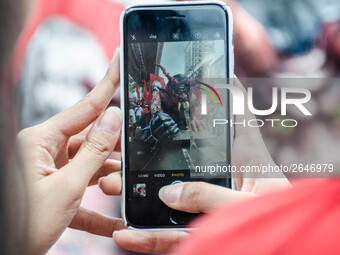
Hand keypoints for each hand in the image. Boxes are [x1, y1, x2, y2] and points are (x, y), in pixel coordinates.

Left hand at [15, 48, 125, 253]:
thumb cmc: (24, 225)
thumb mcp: (66, 186)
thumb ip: (94, 151)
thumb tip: (113, 119)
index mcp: (41, 140)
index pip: (84, 107)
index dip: (107, 83)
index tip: (119, 62)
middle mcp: (46, 151)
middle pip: (91, 139)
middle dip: (113, 151)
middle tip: (133, 153)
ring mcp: (52, 171)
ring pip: (90, 165)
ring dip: (107, 180)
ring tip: (119, 190)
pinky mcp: (57, 190)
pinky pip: (83, 194)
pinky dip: (98, 209)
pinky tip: (114, 221)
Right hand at [100, 78, 289, 253]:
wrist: (284, 254)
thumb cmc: (277, 228)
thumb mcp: (246, 208)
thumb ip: (210, 198)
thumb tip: (169, 193)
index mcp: (248, 166)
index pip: (239, 121)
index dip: (231, 94)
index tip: (213, 73)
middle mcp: (227, 182)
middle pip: (188, 158)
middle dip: (156, 152)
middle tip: (131, 145)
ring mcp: (209, 208)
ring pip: (170, 197)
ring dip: (139, 194)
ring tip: (113, 184)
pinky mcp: (199, 234)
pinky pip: (170, 235)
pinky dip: (149, 236)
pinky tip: (127, 234)